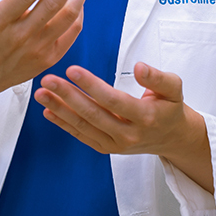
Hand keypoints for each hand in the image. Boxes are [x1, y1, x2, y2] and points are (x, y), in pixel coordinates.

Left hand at [36, 62, 213, 192]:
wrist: (171, 137)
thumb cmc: (170, 107)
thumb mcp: (174, 88)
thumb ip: (157, 77)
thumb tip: (140, 67)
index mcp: (145, 117)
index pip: (113, 100)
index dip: (91, 86)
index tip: (72, 70)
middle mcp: (128, 134)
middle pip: (93, 114)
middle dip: (67, 96)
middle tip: (48, 80)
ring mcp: (115, 144)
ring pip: (83, 126)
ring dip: (60, 109)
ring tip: (42, 93)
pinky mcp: (106, 148)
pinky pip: (81, 135)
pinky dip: (63, 123)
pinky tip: (48, 110)